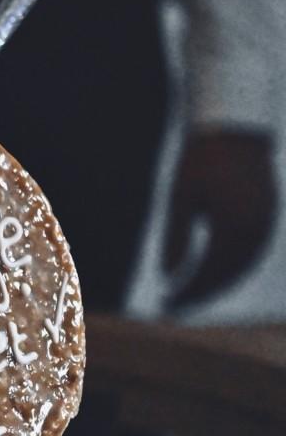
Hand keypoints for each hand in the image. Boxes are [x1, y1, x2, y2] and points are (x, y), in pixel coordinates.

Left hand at [163, 131, 276, 306]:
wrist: (236, 130)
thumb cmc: (201, 161)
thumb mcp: (180, 197)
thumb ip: (175, 236)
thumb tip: (167, 275)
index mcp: (233, 223)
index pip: (210, 270)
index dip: (188, 290)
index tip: (166, 301)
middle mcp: (256, 227)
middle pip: (228, 273)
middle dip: (201, 292)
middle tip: (174, 305)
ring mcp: (266, 222)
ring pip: (242, 265)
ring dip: (218, 283)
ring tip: (190, 294)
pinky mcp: (268, 216)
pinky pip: (251, 252)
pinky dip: (232, 267)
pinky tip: (211, 274)